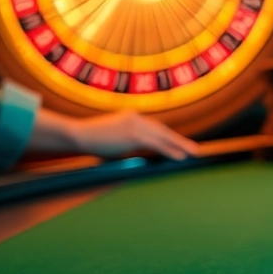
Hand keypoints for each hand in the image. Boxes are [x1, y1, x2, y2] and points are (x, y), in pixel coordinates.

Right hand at [30, 108, 199, 160]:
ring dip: (180, 145)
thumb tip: (131, 153)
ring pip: (164, 136)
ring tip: (194, 153)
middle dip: (179, 140)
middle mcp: (136, 118)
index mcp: (131, 116)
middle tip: (194, 148)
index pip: (154, 127)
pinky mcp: (134, 135)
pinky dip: (170, 150)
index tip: (178, 143)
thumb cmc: (89, 139)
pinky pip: (157, 144)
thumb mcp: (111, 138)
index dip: (168, 137)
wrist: (78, 134)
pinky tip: (180, 157)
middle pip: (163, 130)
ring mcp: (136, 125)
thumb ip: (125, 142)